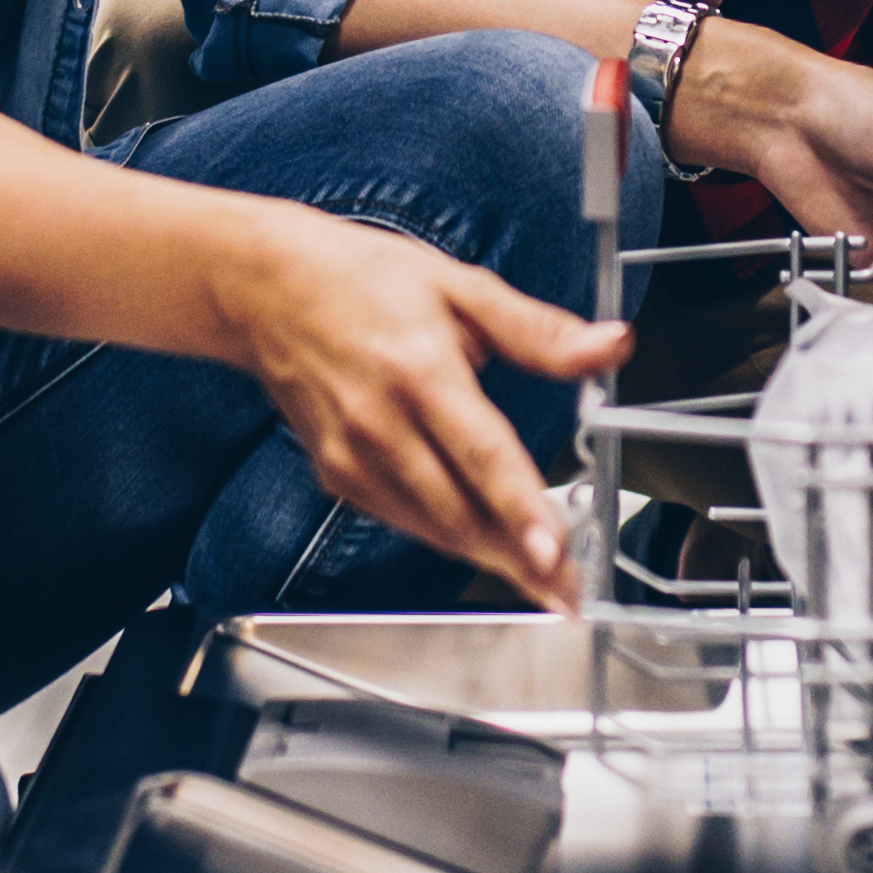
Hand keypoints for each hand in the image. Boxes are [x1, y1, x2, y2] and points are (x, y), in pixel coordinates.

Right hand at [209, 209, 621, 607]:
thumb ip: (537, 330)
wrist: (264, 290)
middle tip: (570, 592)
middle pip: (459, 511)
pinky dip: (447, 537)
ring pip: (432, 528)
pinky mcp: (335, 476)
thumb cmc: (361, 280)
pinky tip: (484, 544)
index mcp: (420, 371)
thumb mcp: (459, 286)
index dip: (520, 510)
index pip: (481, 454)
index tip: (554, 553)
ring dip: (489, 559)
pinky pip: (403, 520)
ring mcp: (352, 457)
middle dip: (520, 560)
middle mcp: (381, 424)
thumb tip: (608, 346)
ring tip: (542, 582)